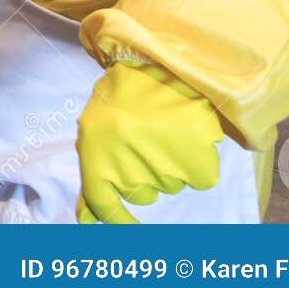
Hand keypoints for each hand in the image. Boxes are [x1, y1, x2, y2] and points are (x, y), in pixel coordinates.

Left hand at [76, 62, 223, 223]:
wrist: (160, 58)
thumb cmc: (124, 95)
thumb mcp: (96, 130)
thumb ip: (94, 178)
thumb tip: (88, 220)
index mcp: (95, 152)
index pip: (104, 203)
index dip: (117, 220)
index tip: (128, 229)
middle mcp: (125, 160)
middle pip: (144, 195)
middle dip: (146, 174)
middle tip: (146, 140)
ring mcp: (162, 160)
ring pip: (173, 186)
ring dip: (172, 164)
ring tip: (165, 129)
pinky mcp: (196, 156)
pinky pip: (200, 179)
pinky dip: (198, 162)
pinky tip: (188, 133)